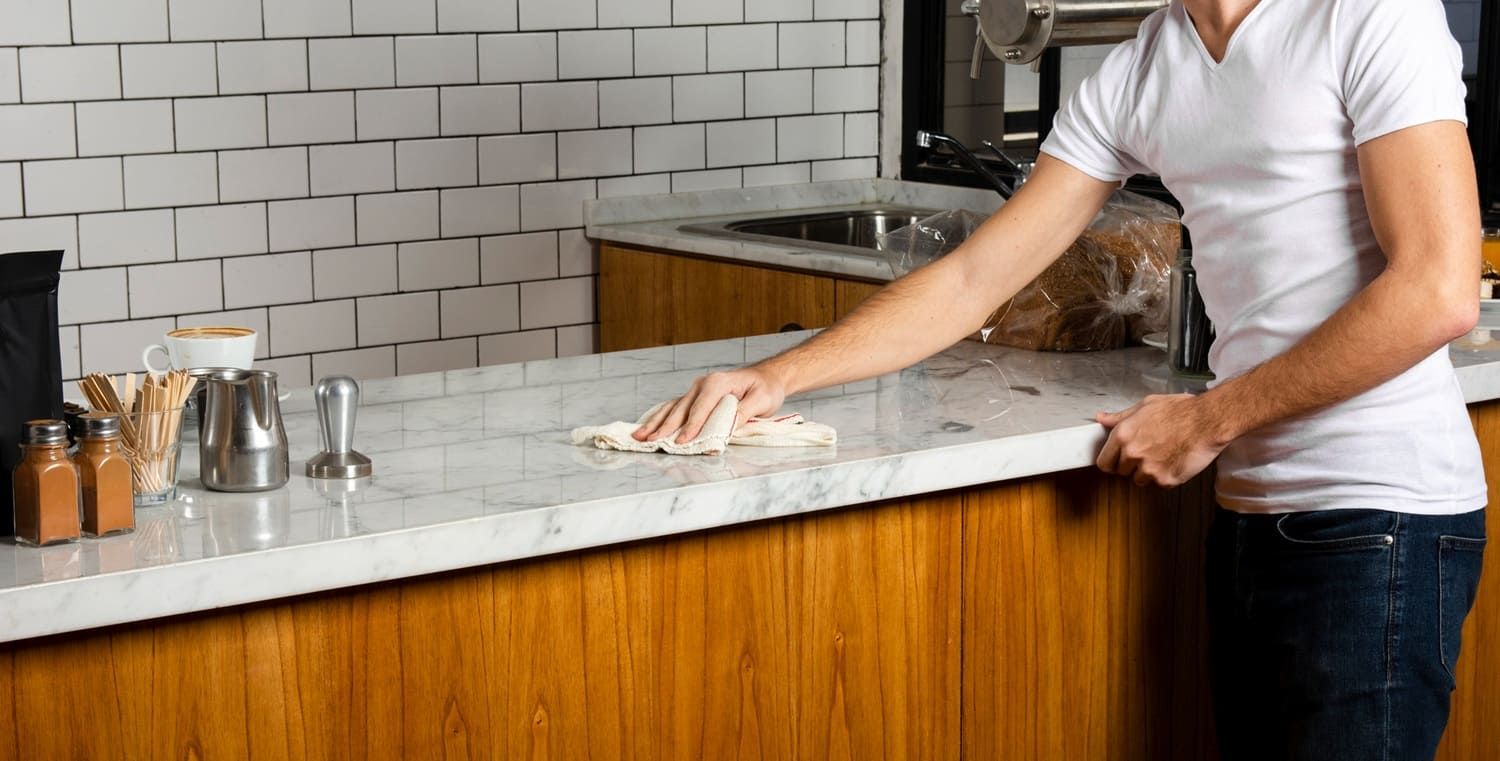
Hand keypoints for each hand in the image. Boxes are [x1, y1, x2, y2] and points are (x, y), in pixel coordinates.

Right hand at [633, 366, 787, 444]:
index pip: (700, 408)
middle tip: (650, 441)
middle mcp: (703, 384)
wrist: (765, 377)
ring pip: (672, 408)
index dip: (690, 427)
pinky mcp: (694, 397)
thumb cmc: (765, 388)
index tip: (681, 442)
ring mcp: (696, 390)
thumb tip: (727, 426)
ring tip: (639, 436)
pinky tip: (647, 426)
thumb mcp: (762, 400)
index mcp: (718, 383)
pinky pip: (674, 408)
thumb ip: (745, 412)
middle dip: (664, 427)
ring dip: (655, 422)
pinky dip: (660, 418)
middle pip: (680, 409)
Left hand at [1094, 394, 1228, 487]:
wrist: (1208, 421)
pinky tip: (1174, 460)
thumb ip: (1120, 417)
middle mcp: (1133, 454)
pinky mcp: (1166, 480)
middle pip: (1121, 472)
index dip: (1111, 462)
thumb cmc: (1181, 411)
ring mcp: (1149, 469)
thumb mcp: (1146, 405)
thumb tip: (1102, 419)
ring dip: (1148, 472)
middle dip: (1131, 465)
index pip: (1104, 462)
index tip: (1116, 461)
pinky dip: (1166, 476)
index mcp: (1123, 435)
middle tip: (1147, 453)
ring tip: (1163, 455)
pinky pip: (1159, 484)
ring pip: (1140, 480)